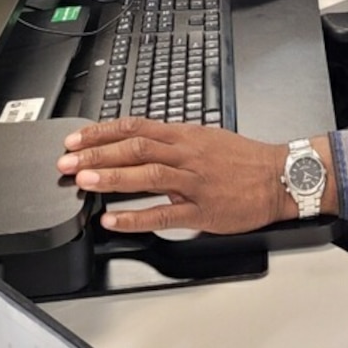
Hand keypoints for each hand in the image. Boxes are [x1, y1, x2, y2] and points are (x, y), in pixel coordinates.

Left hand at [57, 118, 294, 234]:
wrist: (279, 177)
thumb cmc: (245, 159)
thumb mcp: (208, 137)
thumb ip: (174, 142)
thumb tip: (141, 142)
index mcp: (185, 135)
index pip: (136, 127)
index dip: (103, 133)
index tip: (77, 140)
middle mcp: (186, 154)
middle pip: (134, 148)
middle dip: (96, 155)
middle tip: (67, 161)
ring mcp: (193, 182)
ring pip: (146, 175)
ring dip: (111, 178)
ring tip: (83, 182)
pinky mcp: (202, 210)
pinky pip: (164, 214)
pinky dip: (135, 217)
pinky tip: (113, 220)